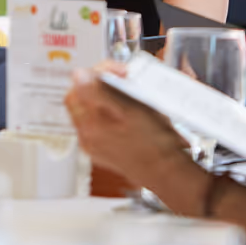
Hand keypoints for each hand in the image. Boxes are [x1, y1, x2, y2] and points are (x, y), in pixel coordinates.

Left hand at [64, 65, 202, 206]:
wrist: (166, 172)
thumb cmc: (156, 144)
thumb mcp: (132, 109)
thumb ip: (101, 92)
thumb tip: (79, 76)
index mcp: (91, 124)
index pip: (79, 86)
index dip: (97, 73)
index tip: (116, 72)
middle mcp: (88, 136)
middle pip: (79, 98)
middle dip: (96, 84)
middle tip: (117, 80)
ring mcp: (93, 145)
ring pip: (86, 111)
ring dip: (100, 98)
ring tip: (121, 96)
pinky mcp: (101, 151)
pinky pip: (94, 126)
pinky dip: (104, 114)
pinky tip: (121, 114)